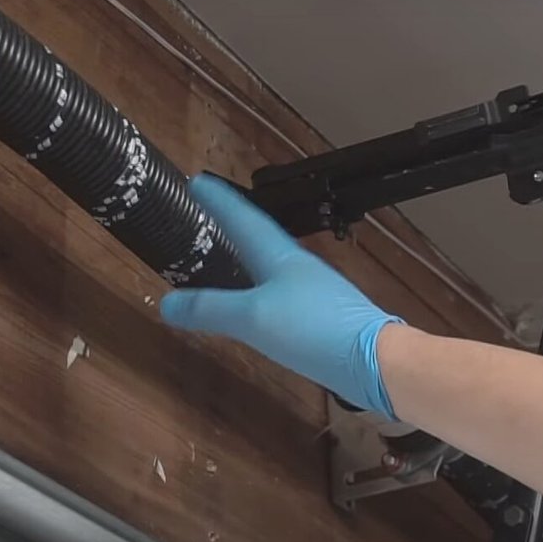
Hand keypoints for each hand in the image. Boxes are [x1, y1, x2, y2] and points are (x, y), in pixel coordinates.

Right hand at [160, 174, 401, 417]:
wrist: (375, 361)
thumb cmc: (315, 329)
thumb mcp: (253, 318)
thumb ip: (210, 309)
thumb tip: (166, 302)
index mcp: (279, 256)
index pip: (242, 218)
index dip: (219, 200)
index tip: (197, 180)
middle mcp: (296, 267)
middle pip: (257, 238)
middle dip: (230, 224)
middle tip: (205, 214)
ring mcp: (310, 293)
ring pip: (268, 266)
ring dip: (243, 257)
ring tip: (221, 255)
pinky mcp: (318, 319)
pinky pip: (277, 295)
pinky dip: (256, 290)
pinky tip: (253, 306)